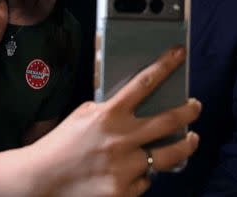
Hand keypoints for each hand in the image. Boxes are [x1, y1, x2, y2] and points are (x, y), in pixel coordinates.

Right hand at [33, 47, 200, 195]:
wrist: (40, 180)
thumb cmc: (60, 145)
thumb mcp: (83, 114)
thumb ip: (110, 108)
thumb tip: (135, 106)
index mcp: (108, 115)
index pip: (144, 83)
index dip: (166, 65)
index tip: (179, 54)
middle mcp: (121, 140)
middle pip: (169, 120)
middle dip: (189, 110)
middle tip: (195, 106)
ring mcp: (125, 168)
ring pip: (169, 156)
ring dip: (185, 146)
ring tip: (191, 140)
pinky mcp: (124, 191)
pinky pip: (146, 179)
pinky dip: (144, 173)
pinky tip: (136, 169)